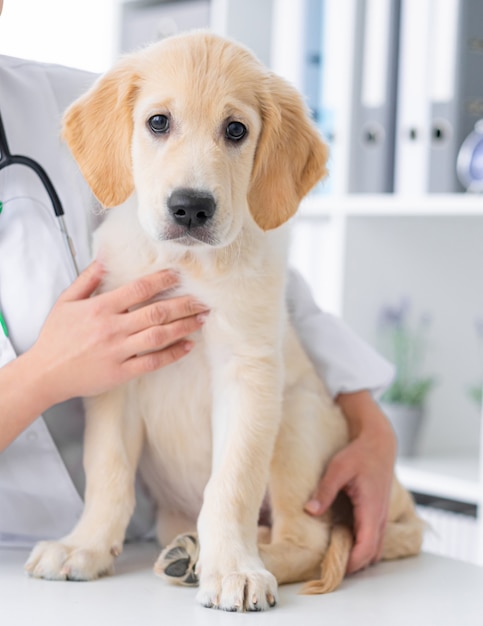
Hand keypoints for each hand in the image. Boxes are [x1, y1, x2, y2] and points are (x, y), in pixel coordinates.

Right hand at [30, 260, 208, 403]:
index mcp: (100, 308)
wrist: (44, 374)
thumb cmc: (56, 338)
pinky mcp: (121, 372)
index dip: (162, 280)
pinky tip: (188, 346)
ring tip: (202, 319)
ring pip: (159, 336)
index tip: (179, 275)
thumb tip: (105, 258)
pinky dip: (172, 354)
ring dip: (184, 326)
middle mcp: (113, 328)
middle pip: (157, 312)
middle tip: (203, 299)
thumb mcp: (66, 302)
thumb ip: (87, 279)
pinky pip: (152, 362)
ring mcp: (118, 351)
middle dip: (184, 304)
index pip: (139, 289)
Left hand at [304, 390, 395, 573]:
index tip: (331, 568)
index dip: (351, 563)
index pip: (366, 548)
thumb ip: (325, 491)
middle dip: (353, 564)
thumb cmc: (359, 454)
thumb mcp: (338, 469)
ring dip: (358, 556)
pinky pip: (373, 537)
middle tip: (327, 566)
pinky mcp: (378, 512)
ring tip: (333, 555)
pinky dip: (361, 545)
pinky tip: (342, 540)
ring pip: (374, 548)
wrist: (379, 442)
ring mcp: (382, 516)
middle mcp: (380, 517)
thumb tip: (310, 511)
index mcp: (372, 509)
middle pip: (371, 554)